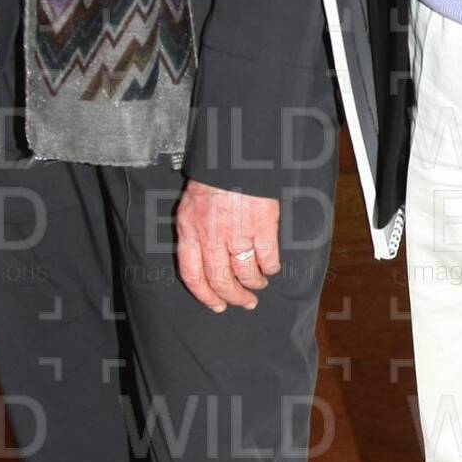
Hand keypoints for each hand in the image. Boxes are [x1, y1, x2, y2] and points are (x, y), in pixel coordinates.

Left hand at [175, 180, 280, 312]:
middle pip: (220, 280)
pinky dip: (271, 267)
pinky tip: (271, 267)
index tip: (217, 305)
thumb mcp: (191, 206)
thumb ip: (194, 233)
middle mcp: (211, 236)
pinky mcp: (262, 226)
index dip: (205, 296)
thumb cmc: (213, 179)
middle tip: (245, 302)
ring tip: (259, 283)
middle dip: (234, 297)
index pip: (192, 275)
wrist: (234, 157)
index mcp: (190, 231)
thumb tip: (203, 261)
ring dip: (254, 283)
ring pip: (245, 273)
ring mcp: (237, 232)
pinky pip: (267, 258)